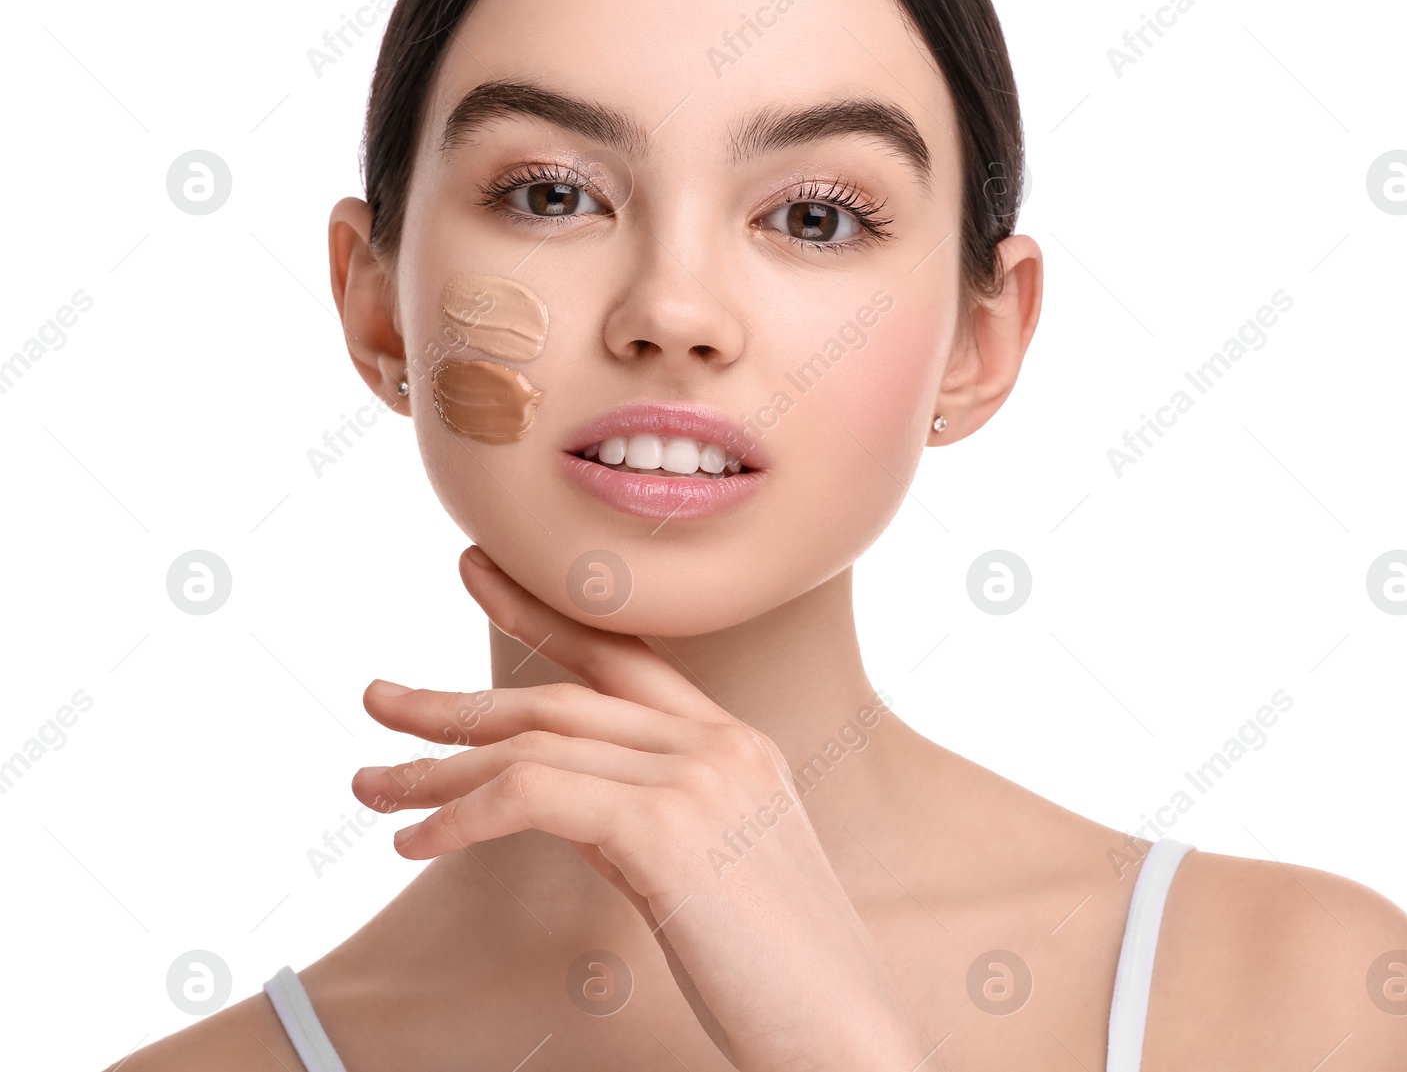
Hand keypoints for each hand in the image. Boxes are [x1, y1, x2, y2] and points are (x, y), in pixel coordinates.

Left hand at [351, 546, 929, 1071]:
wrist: (846, 1040)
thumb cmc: (780, 980)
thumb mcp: (712, 875)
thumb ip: (645, 819)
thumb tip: (558, 802)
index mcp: (737, 747)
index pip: (622, 655)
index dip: (541, 611)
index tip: (478, 573)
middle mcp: (719, 744)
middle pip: (560, 695)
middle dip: (457, 702)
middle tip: (379, 700)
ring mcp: (698, 776)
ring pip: (534, 742)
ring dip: (437, 765)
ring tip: (369, 785)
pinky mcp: (665, 826)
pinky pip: (531, 795)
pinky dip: (461, 813)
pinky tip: (416, 841)